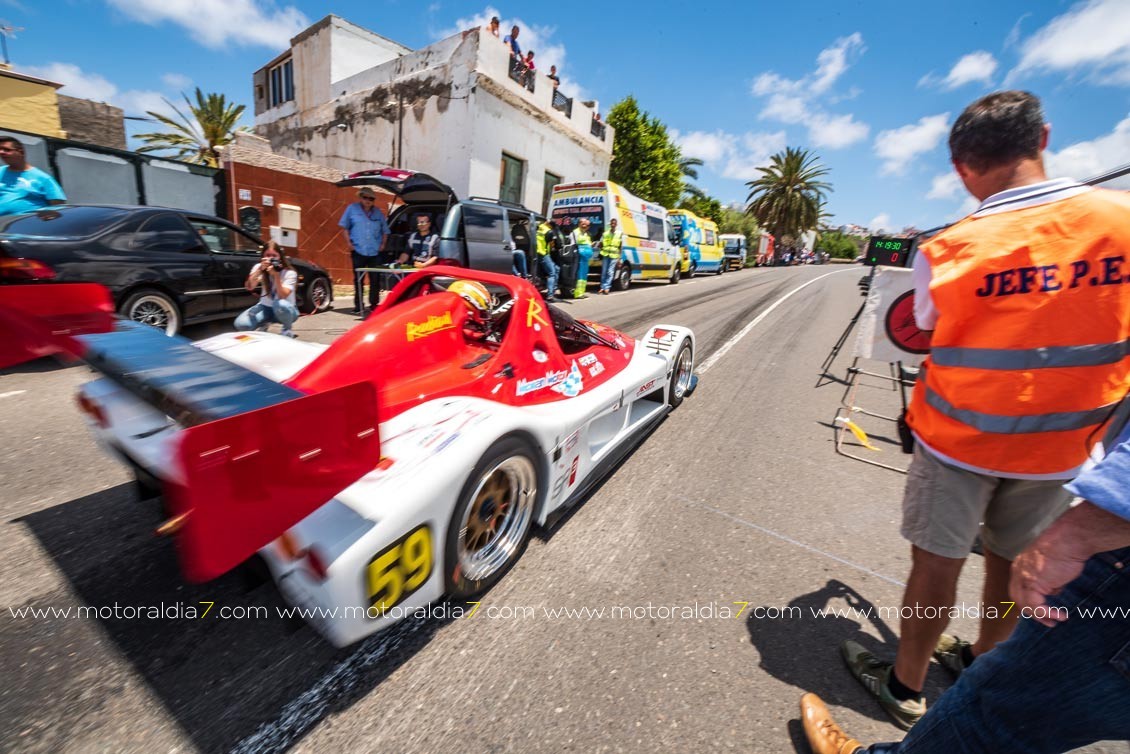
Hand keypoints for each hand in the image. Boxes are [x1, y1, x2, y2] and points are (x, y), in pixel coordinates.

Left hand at [1009, 501, 1129, 626]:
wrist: (1069, 539)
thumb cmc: (1066, 550)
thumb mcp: (1053, 568)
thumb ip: (1049, 579)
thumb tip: (1053, 591)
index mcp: (1020, 566)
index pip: (1018, 589)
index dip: (1028, 602)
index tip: (1041, 611)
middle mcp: (1017, 571)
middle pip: (1017, 598)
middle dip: (1031, 612)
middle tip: (1047, 621)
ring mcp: (1023, 577)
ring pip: (1024, 604)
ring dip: (1040, 616)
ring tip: (1055, 620)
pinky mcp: (1032, 582)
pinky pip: (1034, 606)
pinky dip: (1046, 614)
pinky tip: (1060, 615)